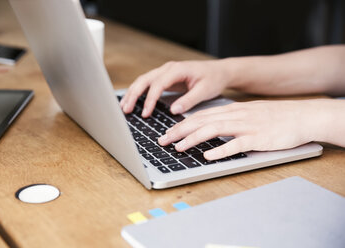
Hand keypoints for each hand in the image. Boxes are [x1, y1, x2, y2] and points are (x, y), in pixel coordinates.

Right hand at [120, 60, 233, 117]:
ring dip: (132, 93)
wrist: (219, 71)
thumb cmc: (213, 79)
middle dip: (133, 95)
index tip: (146, 113)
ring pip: (143, 80)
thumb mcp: (205, 91)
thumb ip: (189, 100)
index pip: (158, 84)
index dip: (150, 99)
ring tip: (124, 107)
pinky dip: (139, 92)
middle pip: (145, 80)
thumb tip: (174, 110)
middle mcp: (168, 68)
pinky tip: (133, 102)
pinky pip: (148, 84)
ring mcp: (165, 72)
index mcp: (177, 69)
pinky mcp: (165, 78)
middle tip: (125, 110)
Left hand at [158, 99, 332, 159]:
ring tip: (178, 147)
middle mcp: (235, 115)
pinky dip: (220, 150)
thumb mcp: (247, 114)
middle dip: (179, 131)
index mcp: (231, 110)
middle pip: (201, 121)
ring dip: (193, 139)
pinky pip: (236, 144)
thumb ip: (229, 120)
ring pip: (213, 129)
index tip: (167, 132)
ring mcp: (246, 126)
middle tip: (162, 140)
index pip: (200, 115)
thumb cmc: (275, 117)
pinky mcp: (257, 138)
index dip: (181, 124)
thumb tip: (209, 128)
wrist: (302, 116)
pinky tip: (208, 156)